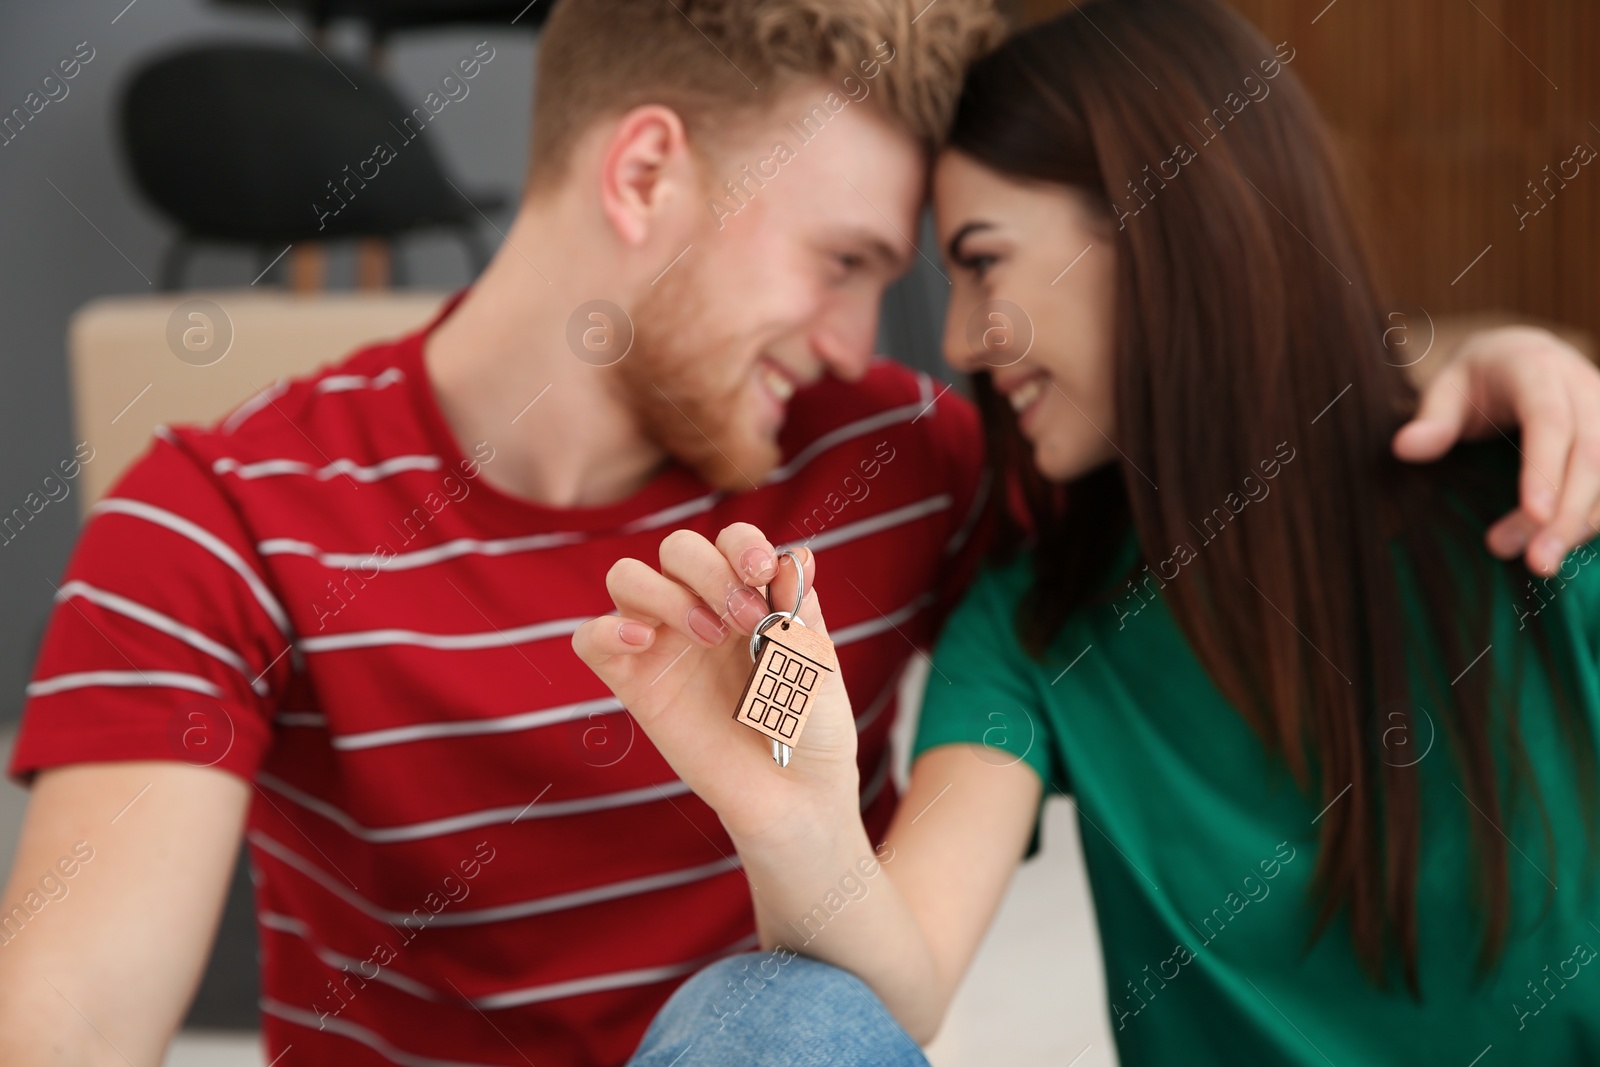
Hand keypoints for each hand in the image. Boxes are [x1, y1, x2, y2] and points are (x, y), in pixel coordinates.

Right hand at [572, 523, 858, 844]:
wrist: (794, 795)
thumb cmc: (811, 725)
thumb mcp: (816, 662)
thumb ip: (801, 609)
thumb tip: (797, 556)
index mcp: (748, 595)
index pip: (729, 540)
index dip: (742, 543)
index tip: (763, 574)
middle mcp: (700, 608)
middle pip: (676, 548)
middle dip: (711, 571)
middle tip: (747, 622)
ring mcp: (662, 643)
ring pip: (627, 577)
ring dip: (666, 593)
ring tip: (709, 637)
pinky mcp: (633, 683)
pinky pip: (590, 638)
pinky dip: (607, 628)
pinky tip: (643, 641)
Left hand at [1393, 326, 1599, 575]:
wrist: (1524, 352)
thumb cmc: (1479, 376)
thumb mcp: (1446, 386)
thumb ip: (1432, 418)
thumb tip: (1404, 449)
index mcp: (1536, 370)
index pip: (1549, 420)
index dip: (1545, 468)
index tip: (1535, 514)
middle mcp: (1582, 387)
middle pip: (1590, 454)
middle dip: (1568, 513)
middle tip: (1538, 562)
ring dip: (1583, 522)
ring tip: (1542, 563)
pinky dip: (1596, 516)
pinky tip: (1566, 546)